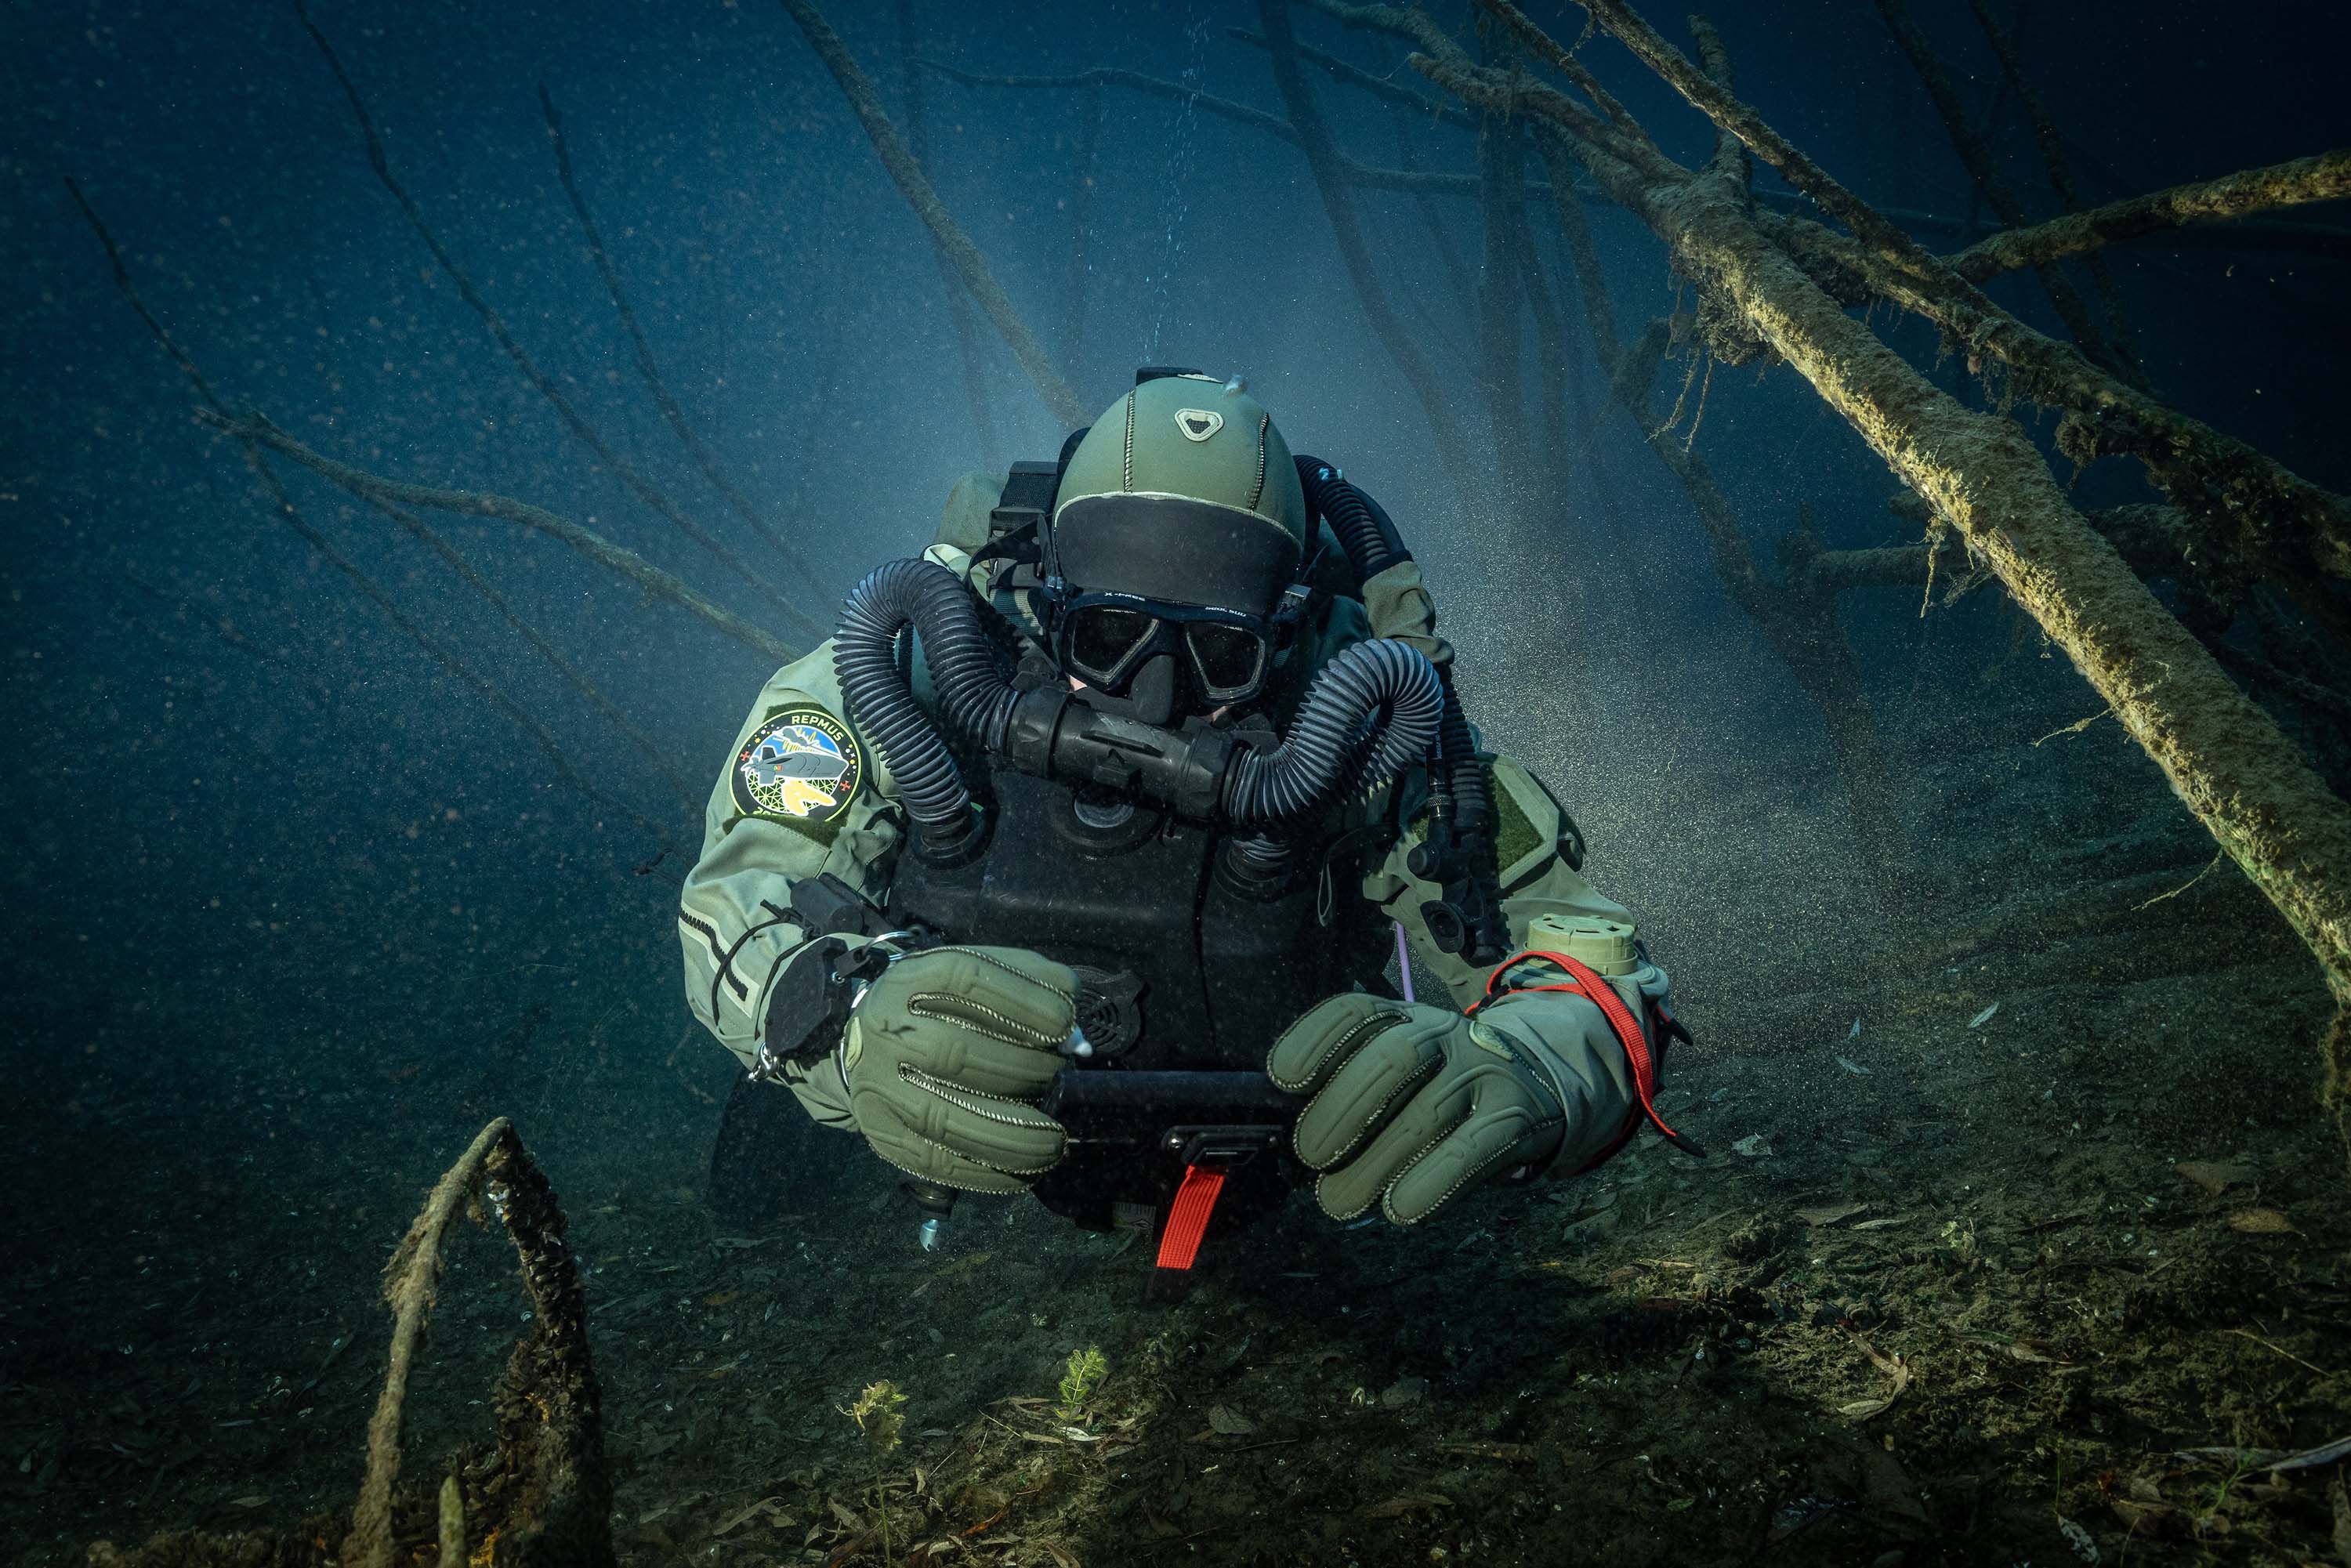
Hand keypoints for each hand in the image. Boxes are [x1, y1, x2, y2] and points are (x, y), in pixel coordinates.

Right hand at [840, 945, 1077, 1193]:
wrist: (865, 1044)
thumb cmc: (940, 1008)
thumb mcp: (974, 975)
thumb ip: (1028, 985)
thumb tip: (1077, 1032)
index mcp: (913, 979)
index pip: (967, 980)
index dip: (1024, 1003)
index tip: (1064, 1023)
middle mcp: (888, 1030)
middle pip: (954, 1054)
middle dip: (1022, 1071)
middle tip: (1059, 1078)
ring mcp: (879, 1086)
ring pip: (943, 1117)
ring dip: (1010, 1136)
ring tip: (1054, 1142)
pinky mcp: (882, 1133)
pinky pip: (934, 1161)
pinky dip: (986, 1172)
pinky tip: (1025, 1173)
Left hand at [1268, 994, 1563, 1224]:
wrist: (1539, 1083)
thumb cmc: (1439, 1086)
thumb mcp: (1400, 1069)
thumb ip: (1351, 1088)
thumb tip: (1293, 1140)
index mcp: (1402, 1016)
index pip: (1355, 1011)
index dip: (1315, 1040)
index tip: (1284, 1079)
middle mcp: (1444, 1034)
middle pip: (1394, 1057)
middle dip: (1343, 1109)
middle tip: (1310, 1155)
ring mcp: (1484, 1072)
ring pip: (1428, 1113)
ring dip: (1374, 1163)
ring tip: (1338, 1201)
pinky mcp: (1517, 1116)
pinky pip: (1472, 1149)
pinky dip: (1432, 1181)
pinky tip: (1400, 1209)